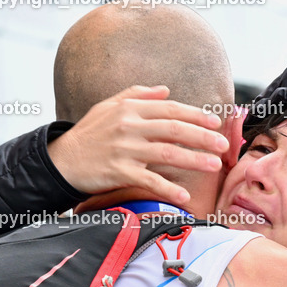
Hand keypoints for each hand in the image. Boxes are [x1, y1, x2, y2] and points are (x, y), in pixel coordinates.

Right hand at [49, 85, 228, 205]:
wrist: (62, 160)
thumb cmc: (88, 134)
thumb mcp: (108, 106)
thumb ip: (138, 96)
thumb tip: (165, 90)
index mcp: (130, 109)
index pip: (170, 109)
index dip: (195, 115)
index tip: (215, 122)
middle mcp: (129, 126)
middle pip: (174, 129)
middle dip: (202, 136)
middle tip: (223, 144)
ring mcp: (124, 149)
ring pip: (167, 152)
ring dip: (194, 159)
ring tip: (214, 165)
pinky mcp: (118, 172)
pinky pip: (149, 180)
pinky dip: (168, 188)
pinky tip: (184, 195)